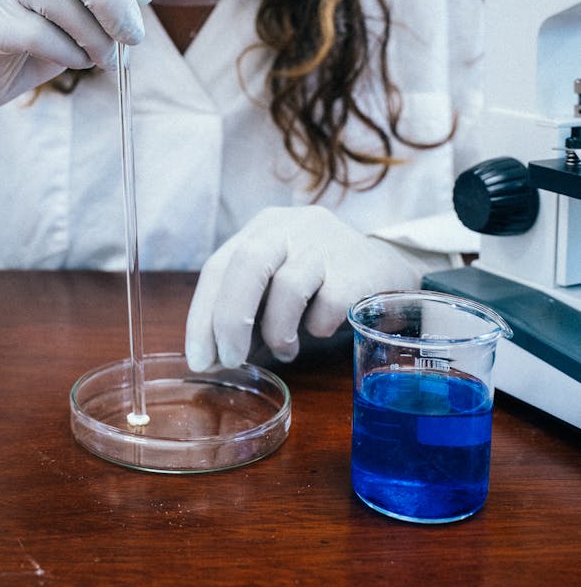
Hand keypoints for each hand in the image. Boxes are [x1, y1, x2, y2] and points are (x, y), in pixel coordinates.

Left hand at [185, 206, 423, 370]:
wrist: (388, 271)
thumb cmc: (319, 282)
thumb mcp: (276, 283)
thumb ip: (246, 311)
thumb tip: (211, 358)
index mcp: (261, 228)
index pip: (218, 266)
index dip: (202, 314)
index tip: (198, 358)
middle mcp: (290, 226)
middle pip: (247, 264)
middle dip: (231, 319)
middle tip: (230, 360)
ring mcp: (326, 243)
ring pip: (288, 286)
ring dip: (277, 330)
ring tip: (284, 350)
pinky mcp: (357, 267)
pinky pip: (328, 305)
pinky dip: (316, 327)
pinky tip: (319, 331)